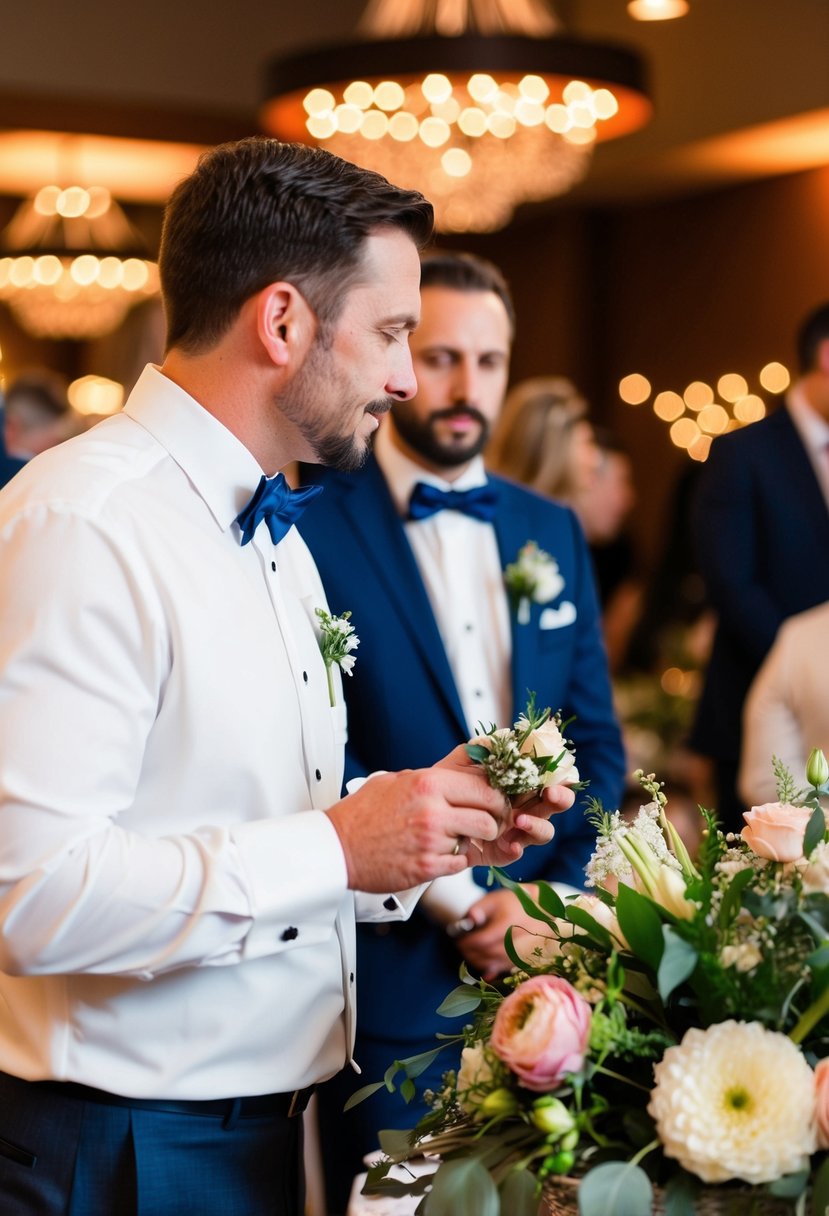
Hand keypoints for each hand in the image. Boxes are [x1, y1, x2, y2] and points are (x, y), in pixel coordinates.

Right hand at [326, 762, 510, 892]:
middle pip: (489, 818)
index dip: (496, 798)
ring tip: (452, 838)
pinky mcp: (427, 867)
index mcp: (429, 784)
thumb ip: (430, 779)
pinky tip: (439, 853)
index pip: (485, 789)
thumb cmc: (362, 814)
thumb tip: (458, 776)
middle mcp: (433, 811)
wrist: (337, 847)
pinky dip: (454, 861)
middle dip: (492, 823)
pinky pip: (459, 865)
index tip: (495, 804)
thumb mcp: (396, 780)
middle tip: (486, 825)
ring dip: (469, 842)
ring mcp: (431, 841)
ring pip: (475, 842)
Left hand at [435, 750, 571, 866]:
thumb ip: (480, 750)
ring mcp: (515, 831)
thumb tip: (503, 737)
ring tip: (519, 819)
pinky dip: (516, 850)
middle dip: (559, 799)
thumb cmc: (449, 786)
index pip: (551, 780)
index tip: (562, 774)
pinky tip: (511, 844)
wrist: (425, 814)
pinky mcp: (499, 851)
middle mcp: (525, 808)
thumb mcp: (460, 764)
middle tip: (550, 793)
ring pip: (542, 833)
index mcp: (522, 785)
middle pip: (555, 806)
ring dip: (537, 825)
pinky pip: (514, 854)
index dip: (562, 778)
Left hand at [455, 887, 543, 980]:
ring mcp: (525, 951)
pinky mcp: (528, 959)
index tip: (458, 940)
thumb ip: (479, 908)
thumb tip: (469, 920)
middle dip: (470, 953)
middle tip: (462, 948)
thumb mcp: (496, 898)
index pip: (482, 940)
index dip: (466, 943)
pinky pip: (506, 969)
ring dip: (479, 962)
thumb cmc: (516, 903)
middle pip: (488, 954)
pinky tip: (484, 965)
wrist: (545, 910)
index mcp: (509, 922)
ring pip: (496, 964)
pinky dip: (492, 969)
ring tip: (471, 954)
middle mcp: (519, 939)